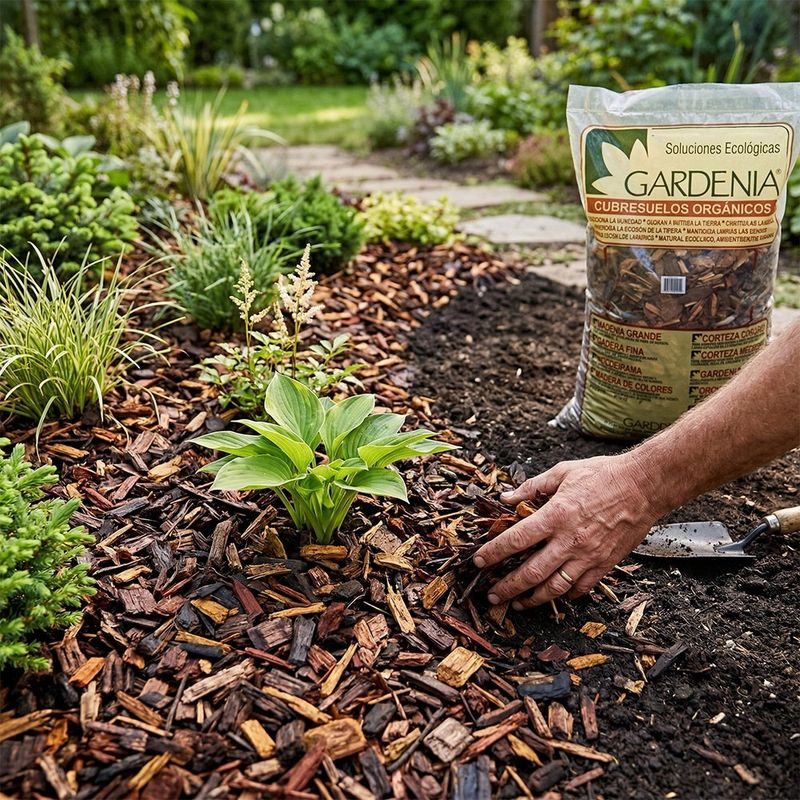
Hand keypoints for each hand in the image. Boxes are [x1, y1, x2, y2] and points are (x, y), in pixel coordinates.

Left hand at [473, 454, 660, 608]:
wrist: (644, 485)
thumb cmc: (603, 475)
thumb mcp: (562, 472)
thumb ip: (531, 487)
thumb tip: (506, 497)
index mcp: (556, 515)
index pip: (516, 539)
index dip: (494, 552)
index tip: (478, 561)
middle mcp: (570, 540)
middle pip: (531, 572)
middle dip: (508, 587)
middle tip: (492, 594)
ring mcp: (588, 555)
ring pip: (555, 587)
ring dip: (532, 599)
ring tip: (518, 603)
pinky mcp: (605, 564)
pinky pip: (581, 588)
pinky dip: (564, 596)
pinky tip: (553, 596)